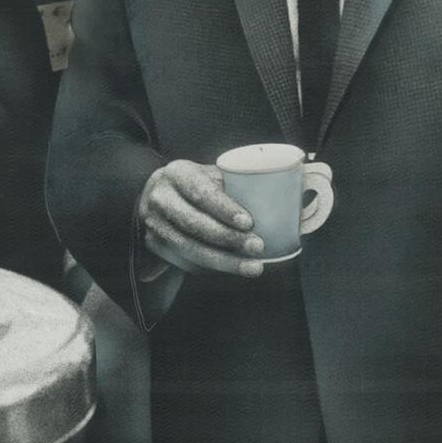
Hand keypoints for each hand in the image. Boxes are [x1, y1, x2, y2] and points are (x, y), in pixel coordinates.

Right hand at [139, 160, 264, 277]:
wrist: (158, 193)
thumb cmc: (197, 183)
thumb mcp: (211, 173)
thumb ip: (239, 183)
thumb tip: (287, 198)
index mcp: (177, 173)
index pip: (201, 192)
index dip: (224, 209)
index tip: (249, 223)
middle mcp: (160, 197)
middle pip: (194, 223)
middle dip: (229, 239)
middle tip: (258, 247)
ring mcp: (154, 223)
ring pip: (189, 248)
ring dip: (224, 262)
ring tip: (253, 267)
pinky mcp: (154, 245)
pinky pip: (184, 262)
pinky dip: (211, 269)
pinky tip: (232, 269)